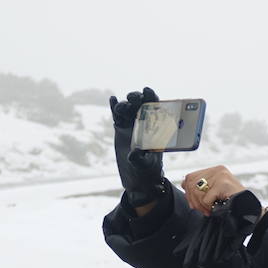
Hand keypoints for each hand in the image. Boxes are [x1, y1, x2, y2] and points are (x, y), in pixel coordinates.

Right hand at [109, 88, 165, 205]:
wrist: (138, 177)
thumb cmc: (147, 169)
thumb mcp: (145, 165)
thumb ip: (140, 158)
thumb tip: (135, 152)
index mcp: (155, 127)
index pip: (155, 107)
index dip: (151, 96)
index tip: (147, 90)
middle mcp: (144, 122)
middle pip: (140, 103)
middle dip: (136, 97)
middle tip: (132, 99)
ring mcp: (132, 124)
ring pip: (127, 108)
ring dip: (124, 105)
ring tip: (120, 110)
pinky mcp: (121, 129)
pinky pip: (117, 115)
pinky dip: (114, 106)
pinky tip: (112, 99)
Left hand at [174, 172, 262, 267]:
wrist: (249, 209)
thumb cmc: (232, 203)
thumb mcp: (215, 192)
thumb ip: (201, 187)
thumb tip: (183, 184)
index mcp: (215, 170)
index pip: (190, 177)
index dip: (188, 192)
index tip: (194, 204)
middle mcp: (218, 170)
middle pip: (191, 183)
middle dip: (193, 200)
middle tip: (201, 210)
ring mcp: (221, 176)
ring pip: (197, 191)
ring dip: (201, 205)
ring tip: (209, 211)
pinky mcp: (223, 184)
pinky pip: (206, 199)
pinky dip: (208, 208)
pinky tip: (215, 209)